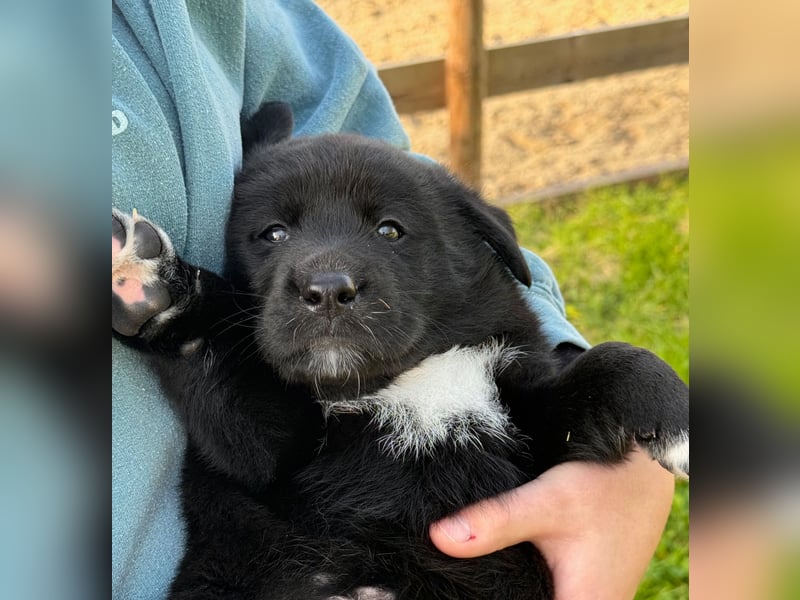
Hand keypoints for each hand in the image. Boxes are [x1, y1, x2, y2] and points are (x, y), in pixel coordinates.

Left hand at [430, 448, 674, 599]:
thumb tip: (439, 538)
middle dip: (499, 593)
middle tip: (462, 579)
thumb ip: (495, 522)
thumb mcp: (546, 502)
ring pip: (540, 597)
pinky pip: (555, 591)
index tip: (460, 592)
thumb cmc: (604, 483)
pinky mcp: (591, 583)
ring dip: (515, 589)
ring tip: (479, 574)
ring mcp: (594, 597)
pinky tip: (505, 566)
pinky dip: (528, 583)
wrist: (645, 463)